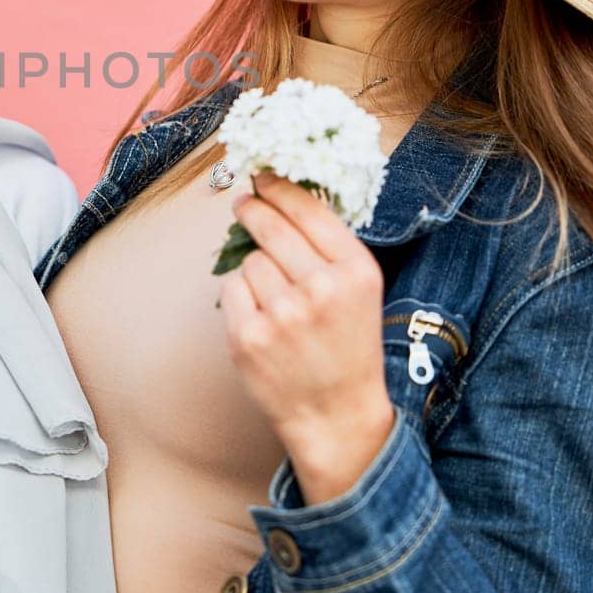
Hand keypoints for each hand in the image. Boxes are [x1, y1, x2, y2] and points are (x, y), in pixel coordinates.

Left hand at [218, 173, 396, 503]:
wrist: (336, 415)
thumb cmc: (347, 348)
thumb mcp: (360, 292)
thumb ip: (329, 248)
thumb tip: (283, 198)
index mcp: (356, 272)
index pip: (310, 211)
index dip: (281, 188)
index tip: (264, 177)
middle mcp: (322, 289)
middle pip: (271, 227)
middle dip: (253, 210)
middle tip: (244, 203)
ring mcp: (283, 314)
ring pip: (250, 260)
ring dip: (256, 269)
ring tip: (276, 297)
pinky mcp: (250, 336)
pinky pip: (232, 289)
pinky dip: (241, 296)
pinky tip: (261, 316)